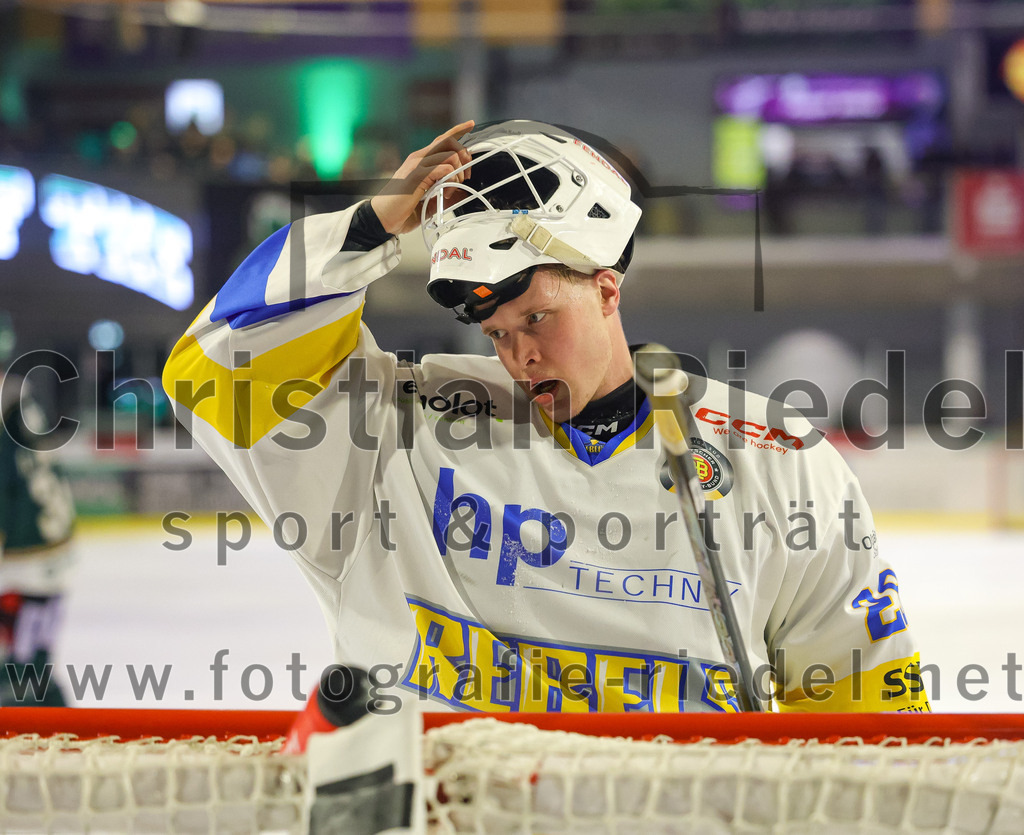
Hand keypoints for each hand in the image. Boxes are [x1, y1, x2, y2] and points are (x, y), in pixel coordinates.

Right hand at [370, 120, 474, 235]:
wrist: (383, 218)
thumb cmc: (402, 210)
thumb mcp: (429, 199)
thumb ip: (444, 192)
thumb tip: (461, 191)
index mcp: (420, 161)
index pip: (441, 139)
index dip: (458, 130)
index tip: (470, 125)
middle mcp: (418, 158)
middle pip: (449, 141)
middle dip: (465, 156)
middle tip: (466, 176)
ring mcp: (416, 165)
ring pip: (450, 155)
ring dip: (459, 173)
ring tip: (453, 189)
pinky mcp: (416, 174)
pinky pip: (444, 169)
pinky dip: (451, 181)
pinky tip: (446, 192)